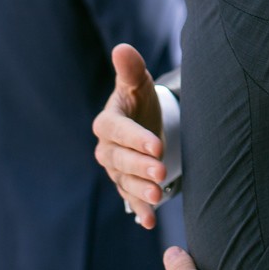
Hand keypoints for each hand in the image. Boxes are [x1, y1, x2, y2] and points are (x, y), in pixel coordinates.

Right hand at [93, 45, 167, 228]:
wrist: (144, 121)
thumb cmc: (140, 99)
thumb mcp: (137, 83)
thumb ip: (130, 69)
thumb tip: (122, 48)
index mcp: (108, 122)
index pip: (117, 131)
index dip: (135, 139)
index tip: (157, 145)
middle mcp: (107, 149)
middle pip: (120, 160)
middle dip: (140, 167)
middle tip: (161, 172)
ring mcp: (116, 170)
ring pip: (125, 182)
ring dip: (141, 191)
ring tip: (159, 196)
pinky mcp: (126, 186)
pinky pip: (130, 201)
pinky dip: (140, 211)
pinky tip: (150, 221)